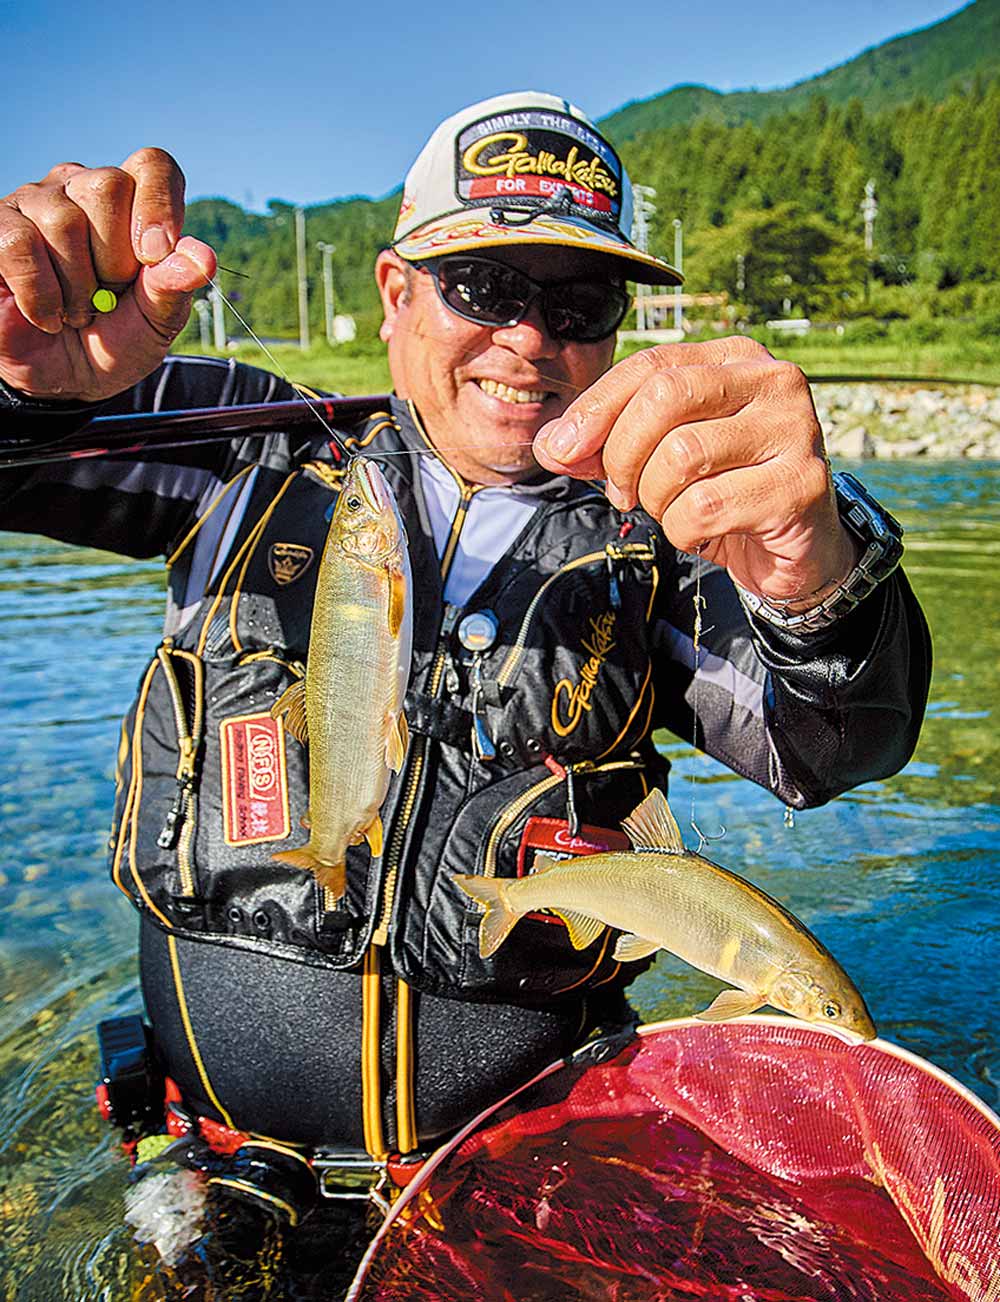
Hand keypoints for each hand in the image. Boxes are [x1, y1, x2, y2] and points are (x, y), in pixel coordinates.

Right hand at [0, 149, 215, 402]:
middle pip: (108, 186)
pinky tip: (47, 316)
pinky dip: (41, 294)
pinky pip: (19, 245)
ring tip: (78, 312)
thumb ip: (175, 288)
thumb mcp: (155, 323)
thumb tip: (202, 258)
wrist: (64, 380)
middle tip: (109, 295)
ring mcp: (34, 204)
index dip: (160, 205)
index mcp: (131, 204)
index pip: (153, 167)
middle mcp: (81, 190)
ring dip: (77, 288)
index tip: (155, 256)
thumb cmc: (114, 342)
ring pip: (63, 220)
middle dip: (116, 259)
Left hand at [533, 337, 856, 606]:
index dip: (596, 409)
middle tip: (623, 493)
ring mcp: (794, 429)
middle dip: (623, 455)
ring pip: (682, 456)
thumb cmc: (724, 493)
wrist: (796, 549)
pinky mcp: (801, 483)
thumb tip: (553, 445)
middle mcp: (772, 380)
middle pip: (664, 399)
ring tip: (671, 510)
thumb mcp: (656, 460)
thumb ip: (605, 447)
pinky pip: (705, 507)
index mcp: (734, 358)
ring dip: (656, 498)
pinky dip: (684, 530)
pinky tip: (702, 531)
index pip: (650, 366)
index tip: (564, 448)